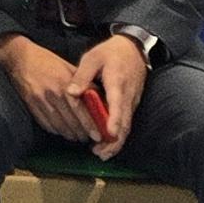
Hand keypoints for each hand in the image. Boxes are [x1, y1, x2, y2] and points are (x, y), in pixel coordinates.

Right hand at [0, 32, 98, 145]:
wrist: (19, 57)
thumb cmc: (46, 60)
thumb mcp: (68, 67)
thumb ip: (83, 82)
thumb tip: (99, 97)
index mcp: (64, 84)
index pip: (80, 110)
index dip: (90, 125)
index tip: (97, 135)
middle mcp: (53, 94)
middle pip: (70, 121)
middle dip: (82, 133)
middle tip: (90, 139)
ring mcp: (40, 101)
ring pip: (59, 126)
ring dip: (70, 135)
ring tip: (77, 137)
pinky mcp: (31, 105)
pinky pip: (46, 123)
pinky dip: (56, 130)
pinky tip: (62, 131)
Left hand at [72, 34, 148, 159]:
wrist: (133, 49)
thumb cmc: (110, 53)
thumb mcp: (92, 58)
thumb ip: (81, 76)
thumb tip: (70, 92)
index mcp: (117, 84)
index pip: (117, 105)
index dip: (114, 120)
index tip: (109, 133)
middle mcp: (128, 97)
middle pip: (125, 123)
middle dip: (114, 141)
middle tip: (99, 153)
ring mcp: (131, 102)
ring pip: (127, 126)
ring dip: (116, 142)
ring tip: (101, 154)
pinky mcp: (131, 105)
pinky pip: (126, 123)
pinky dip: (118, 135)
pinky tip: (106, 143)